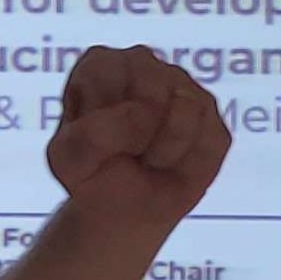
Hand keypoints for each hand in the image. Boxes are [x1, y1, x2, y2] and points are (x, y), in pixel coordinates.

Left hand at [45, 44, 229, 246]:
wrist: (124, 213)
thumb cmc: (93, 177)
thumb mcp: (68, 161)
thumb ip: (89, 135)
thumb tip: (144, 114)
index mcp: (102, 66)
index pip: (103, 75)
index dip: (101, 119)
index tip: (94, 141)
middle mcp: (144, 66)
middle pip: (150, 87)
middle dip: (136, 135)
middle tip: (126, 153)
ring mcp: (183, 87)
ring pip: (185, 109)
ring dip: (163, 150)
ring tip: (149, 158)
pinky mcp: (211, 117)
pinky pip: (208, 137)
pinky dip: (188, 162)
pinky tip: (173, 163)